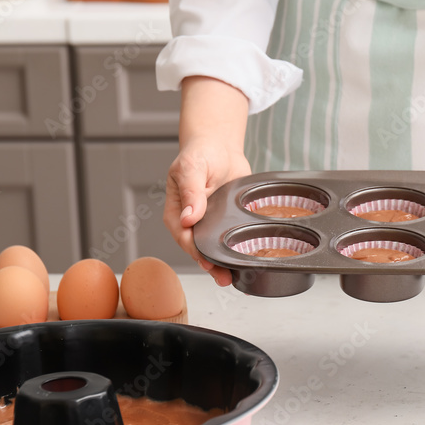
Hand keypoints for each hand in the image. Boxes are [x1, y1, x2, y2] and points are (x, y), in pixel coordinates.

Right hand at [163, 77, 250, 285]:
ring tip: (233, 278)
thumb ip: (190, 193)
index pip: (184, 238)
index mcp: (177, 212)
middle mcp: (193, 222)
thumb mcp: (191, 168)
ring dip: (223, 263)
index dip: (195, 252)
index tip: (206, 262)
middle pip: (199, 249)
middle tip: (223, 278)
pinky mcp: (227, 221)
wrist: (219, 145)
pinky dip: (238, 249)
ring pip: (215, 248)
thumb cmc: (199, 154)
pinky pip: (232, 237)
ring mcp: (210, 223)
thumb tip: (187, 218)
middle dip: (210, 265)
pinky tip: (247, 259)